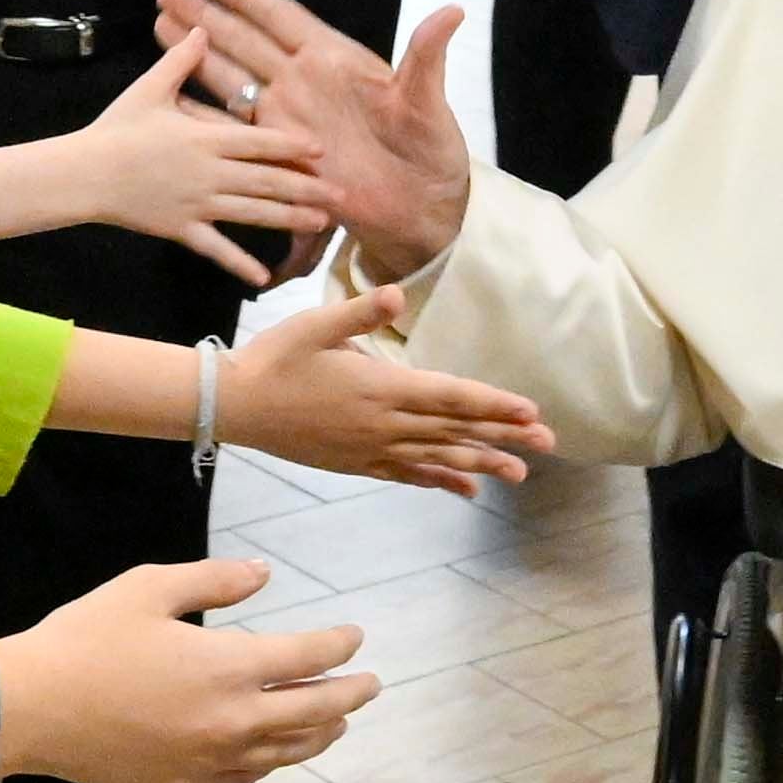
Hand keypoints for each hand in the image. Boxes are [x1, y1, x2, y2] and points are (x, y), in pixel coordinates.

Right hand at [0, 554, 370, 782]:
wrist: (30, 711)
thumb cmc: (85, 642)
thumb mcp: (148, 589)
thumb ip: (214, 580)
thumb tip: (264, 573)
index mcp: (230, 668)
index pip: (308, 658)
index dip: (338, 644)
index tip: (354, 635)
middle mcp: (234, 721)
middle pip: (315, 713)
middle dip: (350, 696)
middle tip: (370, 685)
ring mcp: (211, 759)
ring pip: (288, 753)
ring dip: (322, 734)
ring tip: (337, 723)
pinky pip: (247, 778)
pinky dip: (272, 763)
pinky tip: (274, 754)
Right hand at [54, 22, 341, 281]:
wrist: (83, 173)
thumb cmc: (116, 128)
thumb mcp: (149, 89)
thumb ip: (180, 61)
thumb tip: (201, 30)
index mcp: (205, 138)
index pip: (259, 141)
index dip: (292, 145)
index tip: (322, 149)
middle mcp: (209, 173)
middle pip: (266, 180)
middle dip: (306, 187)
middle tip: (341, 193)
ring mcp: (197, 204)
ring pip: (252, 213)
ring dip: (289, 219)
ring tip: (321, 223)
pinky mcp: (181, 230)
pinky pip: (216, 249)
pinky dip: (240, 264)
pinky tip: (264, 277)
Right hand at [156, 0, 471, 271]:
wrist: (423, 207)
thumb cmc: (431, 150)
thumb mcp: (427, 103)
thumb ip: (427, 57)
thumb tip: (452, 12)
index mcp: (336, 60)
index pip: (285, 19)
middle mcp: (304, 83)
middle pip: (247, 42)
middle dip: (207, 17)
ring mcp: (288, 119)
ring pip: (232, 80)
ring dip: (196, 56)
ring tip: (162, 27)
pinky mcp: (280, 154)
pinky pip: (236, 132)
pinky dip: (205, 116)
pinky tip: (176, 101)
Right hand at [222, 280, 546, 492]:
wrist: (233, 406)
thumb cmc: (273, 359)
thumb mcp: (314, 325)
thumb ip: (359, 313)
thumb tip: (398, 292)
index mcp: (380, 387)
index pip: (450, 397)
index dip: (494, 405)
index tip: (531, 412)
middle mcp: (384, 423)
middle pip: (456, 431)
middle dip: (506, 436)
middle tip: (549, 444)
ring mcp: (372, 447)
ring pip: (439, 457)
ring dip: (482, 463)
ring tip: (520, 473)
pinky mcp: (358, 463)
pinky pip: (409, 474)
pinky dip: (441, 480)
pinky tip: (466, 489)